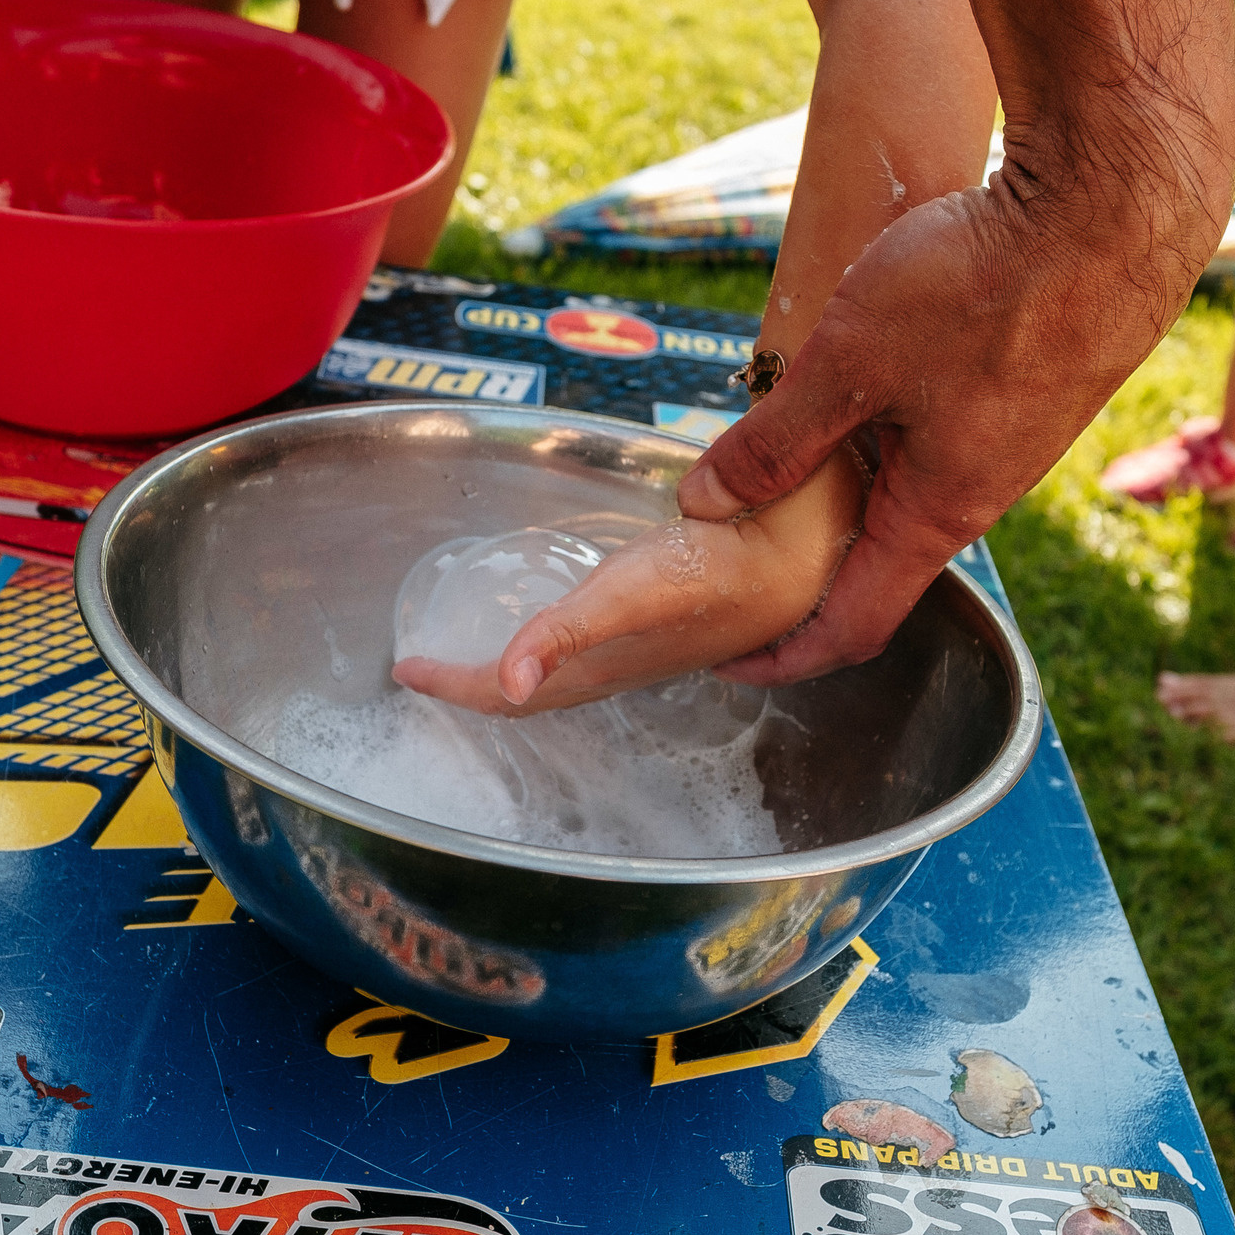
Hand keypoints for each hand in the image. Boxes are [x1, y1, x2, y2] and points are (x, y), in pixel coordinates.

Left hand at [393, 450, 865, 713]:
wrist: (830, 540)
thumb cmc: (738, 562)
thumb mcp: (641, 590)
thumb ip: (571, 632)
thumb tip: (511, 684)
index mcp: (606, 660)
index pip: (513, 694)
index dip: (457, 687)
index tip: (404, 672)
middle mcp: (626, 661)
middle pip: (531, 691)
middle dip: (475, 682)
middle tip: (423, 664)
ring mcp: (654, 641)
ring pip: (564, 671)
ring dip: (513, 668)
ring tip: (475, 649)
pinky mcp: (680, 612)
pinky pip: (595, 641)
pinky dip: (555, 639)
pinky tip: (562, 619)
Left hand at [678, 154, 1225, 685]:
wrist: (1116, 210)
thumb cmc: (987, 287)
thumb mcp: (851, 363)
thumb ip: (778, 440)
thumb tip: (706, 506)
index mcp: (938, 512)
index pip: (855, 624)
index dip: (786, 655)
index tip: (728, 662)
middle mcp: (980, 491)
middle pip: (879, 556)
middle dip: (805, 564)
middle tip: (731, 549)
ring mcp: (1007, 439)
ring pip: (907, 485)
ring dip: (842, 484)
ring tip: (774, 453)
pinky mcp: (1023, 386)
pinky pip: (937, 431)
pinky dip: (880, 430)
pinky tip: (848, 379)